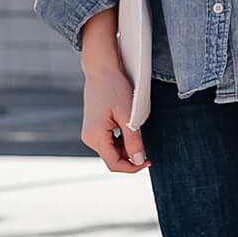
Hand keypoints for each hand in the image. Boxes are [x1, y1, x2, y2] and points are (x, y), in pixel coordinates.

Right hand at [81, 56, 149, 173]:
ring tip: (137, 132)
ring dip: (126, 149)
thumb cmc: (114, 87)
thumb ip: (133, 140)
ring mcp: (90, 133)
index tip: (148, 161)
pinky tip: (128, 130)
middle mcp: (89, 138)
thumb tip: (138, 160)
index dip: (133, 167)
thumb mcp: (128, 115)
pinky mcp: (93, 128)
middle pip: (112, 159)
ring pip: (111, 151)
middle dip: (130, 157)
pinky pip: (108, 142)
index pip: (114, 164)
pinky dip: (120, 141)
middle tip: (146, 147)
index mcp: (95, 136)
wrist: (101, 69)